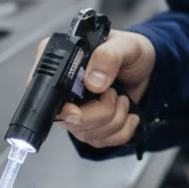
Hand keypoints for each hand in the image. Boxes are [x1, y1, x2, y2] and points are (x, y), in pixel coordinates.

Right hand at [28, 29, 154, 148]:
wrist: (147, 68)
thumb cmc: (131, 51)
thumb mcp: (125, 45)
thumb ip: (108, 57)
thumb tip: (93, 82)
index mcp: (62, 60)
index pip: (41, 88)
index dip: (59, 105)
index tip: (76, 111)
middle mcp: (63, 88)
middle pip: (66, 119)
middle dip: (99, 113)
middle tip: (113, 92)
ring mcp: (74, 110)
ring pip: (86, 134)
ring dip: (114, 120)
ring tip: (121, 99)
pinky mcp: (90, 126)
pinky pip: (100, 142)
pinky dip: (120, 132)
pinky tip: (127, 115)